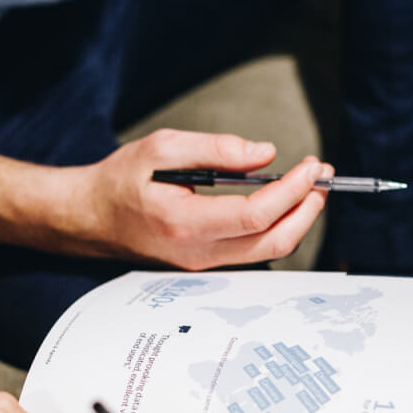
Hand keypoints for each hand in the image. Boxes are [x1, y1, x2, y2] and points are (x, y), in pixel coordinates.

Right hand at [80, 129, 331, 269]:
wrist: (91, 219)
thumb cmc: (120, 182)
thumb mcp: (161, 148)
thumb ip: (215, 150)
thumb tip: (264, 154)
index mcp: (185, 222)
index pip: (256, 214)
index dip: (291, 190)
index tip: (310, 165)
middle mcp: (198, 252)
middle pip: (274, 242)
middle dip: (307, 209)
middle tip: (321, 176)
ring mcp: (204, 264)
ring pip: (269, 251)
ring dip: (297, 219)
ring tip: (309, 186)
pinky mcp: (207, 264)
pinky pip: (254, 251)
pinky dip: (277, 227)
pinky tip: (283, 202)